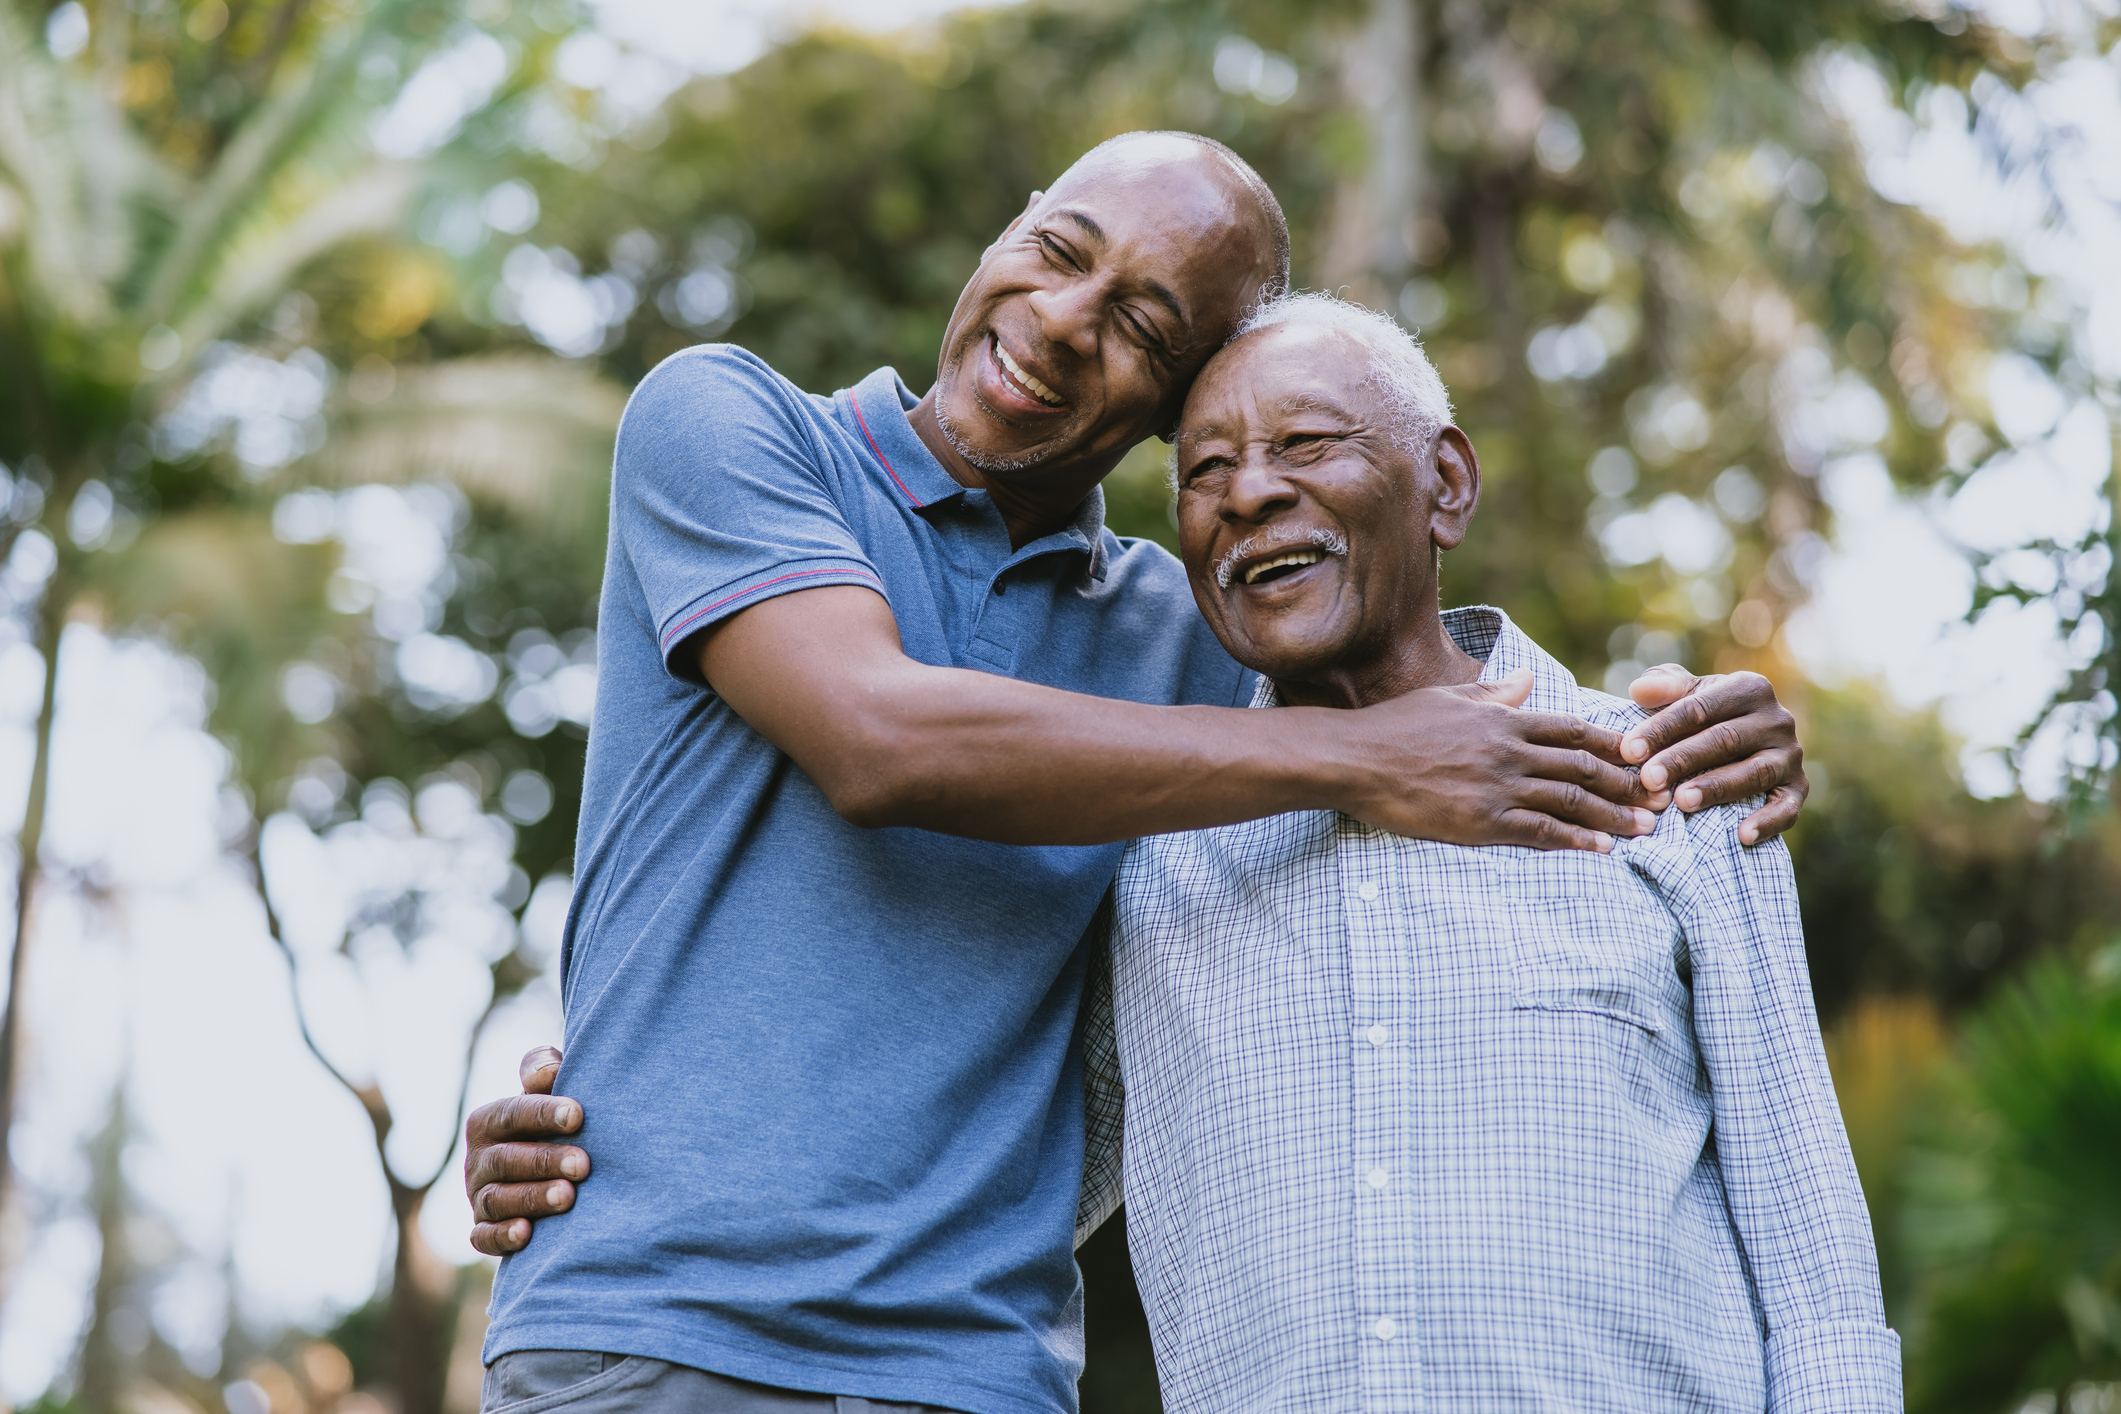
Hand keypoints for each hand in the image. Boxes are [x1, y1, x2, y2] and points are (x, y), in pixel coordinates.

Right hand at [465, 1046, 588, 1256]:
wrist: (550, 1168)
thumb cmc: (555, 1121)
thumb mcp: (548, 1091)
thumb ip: (544, 1070)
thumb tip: (549, 1070)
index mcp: (489, 1120)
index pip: (511, 1114)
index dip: (542, 1114)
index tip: (578, 1115)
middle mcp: (478, 1159)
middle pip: (505, 1159)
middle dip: (544, 1161)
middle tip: (583, 1164)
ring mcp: (478, 1196)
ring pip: (497, 1199)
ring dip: (532, 1198)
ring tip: (568, 1197)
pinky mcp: (483, 1230)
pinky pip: (483, 1237)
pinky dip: (501, 1236)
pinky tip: (527, 1234)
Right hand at [1344, 669, 1660, 851]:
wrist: (1353, 759)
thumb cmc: (1395, 726)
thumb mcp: (1448, 698)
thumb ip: (1493, 693)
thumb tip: (1527, 679)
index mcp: (1503, 718)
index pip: (1574, 730)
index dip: (1614, 746)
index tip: (1644, 758)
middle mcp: (1509, 749)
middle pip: (1584, 767)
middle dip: (1628, 784)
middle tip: (1661, 799)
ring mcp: (1497, 786)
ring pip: (1571, 801)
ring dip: (1614, 816)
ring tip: (1645, 829)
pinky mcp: (1481, 821)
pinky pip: (1541, 832)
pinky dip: (1576, 841)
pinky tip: (1602, 850)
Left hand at [1622, 666, 1805, 845]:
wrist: (1746, 744)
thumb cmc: (1705, 717)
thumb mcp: (1689, 694)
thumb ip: (1665, 686)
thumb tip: (1639, 689)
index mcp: (1750, 688)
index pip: (1700, 708)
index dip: (1662, 729)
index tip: (1629, 750)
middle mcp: (1777, 719)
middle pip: (1726, 740)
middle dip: (1683, 760)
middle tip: (1648, 780)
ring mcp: (1791, 755)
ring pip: (1754, 772)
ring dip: (1717, 788)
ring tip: (1681, 802)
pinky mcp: (1798, 788)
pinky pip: (1788, 808)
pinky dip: (1767, 822)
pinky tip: (1742, 836)